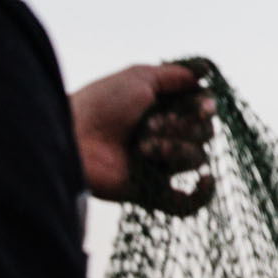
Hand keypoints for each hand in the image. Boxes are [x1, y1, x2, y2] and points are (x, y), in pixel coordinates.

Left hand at [71, 63, 215, 211]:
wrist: (72, 136)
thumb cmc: (101, 103)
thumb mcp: (139, 76)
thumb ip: (174, 74)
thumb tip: (205, 73)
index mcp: (164, 110)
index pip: (202, 110)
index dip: (205, 109)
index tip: (202, 108)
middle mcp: (165, 136)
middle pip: (203, 134)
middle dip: (184, 128)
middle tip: (152, 125)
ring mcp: (159, 166)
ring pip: (195, 160)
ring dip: (177, 150)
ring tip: (146, 147)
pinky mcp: (152, 192)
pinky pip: (187, 203)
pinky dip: (202, 194)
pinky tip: (205, 180)